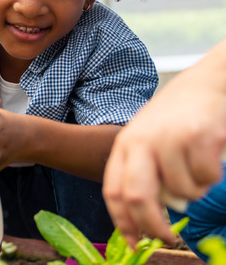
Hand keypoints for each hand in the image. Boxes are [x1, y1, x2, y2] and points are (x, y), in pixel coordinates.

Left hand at [103, 59, 225, 246]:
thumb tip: (148, 217)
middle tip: (166, 237)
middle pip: (139, 197)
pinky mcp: (199, 137)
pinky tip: (209, 154)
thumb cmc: (176, 118)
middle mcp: (142, 142)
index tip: (134, 242)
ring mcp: (170, 138)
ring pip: (182, 192)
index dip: (123, 222)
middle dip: (153, 225)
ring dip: (194, 192)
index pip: (114, 191)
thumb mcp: (148, 140)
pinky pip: (206, 178)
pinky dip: (211, 176)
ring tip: (196, 169)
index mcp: (125, 145)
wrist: (205, 83)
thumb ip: (143, 173)